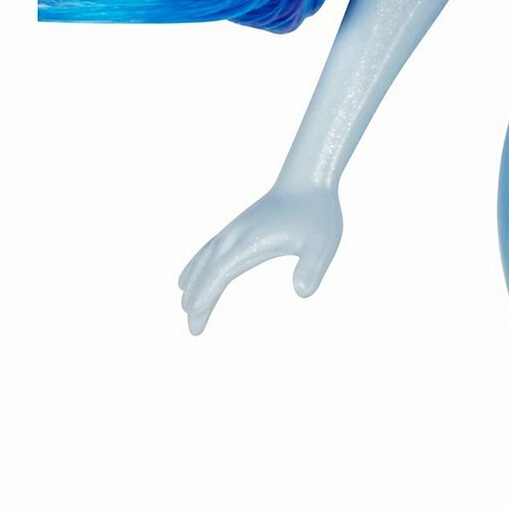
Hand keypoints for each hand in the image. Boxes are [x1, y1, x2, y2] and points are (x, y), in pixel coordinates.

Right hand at [178, 182, 342, 334]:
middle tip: (192, 329)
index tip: (194, 317)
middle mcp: (236, 236)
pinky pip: (210, 249)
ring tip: (184, 304)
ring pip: (205, 259)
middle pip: (207, 271)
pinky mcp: (239, 227)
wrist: (308, 180)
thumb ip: (313, 268)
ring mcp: (235, 230)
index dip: (206, 296)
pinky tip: (193, 274)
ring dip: (193, 282)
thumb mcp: (324, 244)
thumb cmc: (317, 213)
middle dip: (197, 300)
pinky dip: (198, 264)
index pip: (221, 274)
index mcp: (251, 243)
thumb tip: (302, 292)